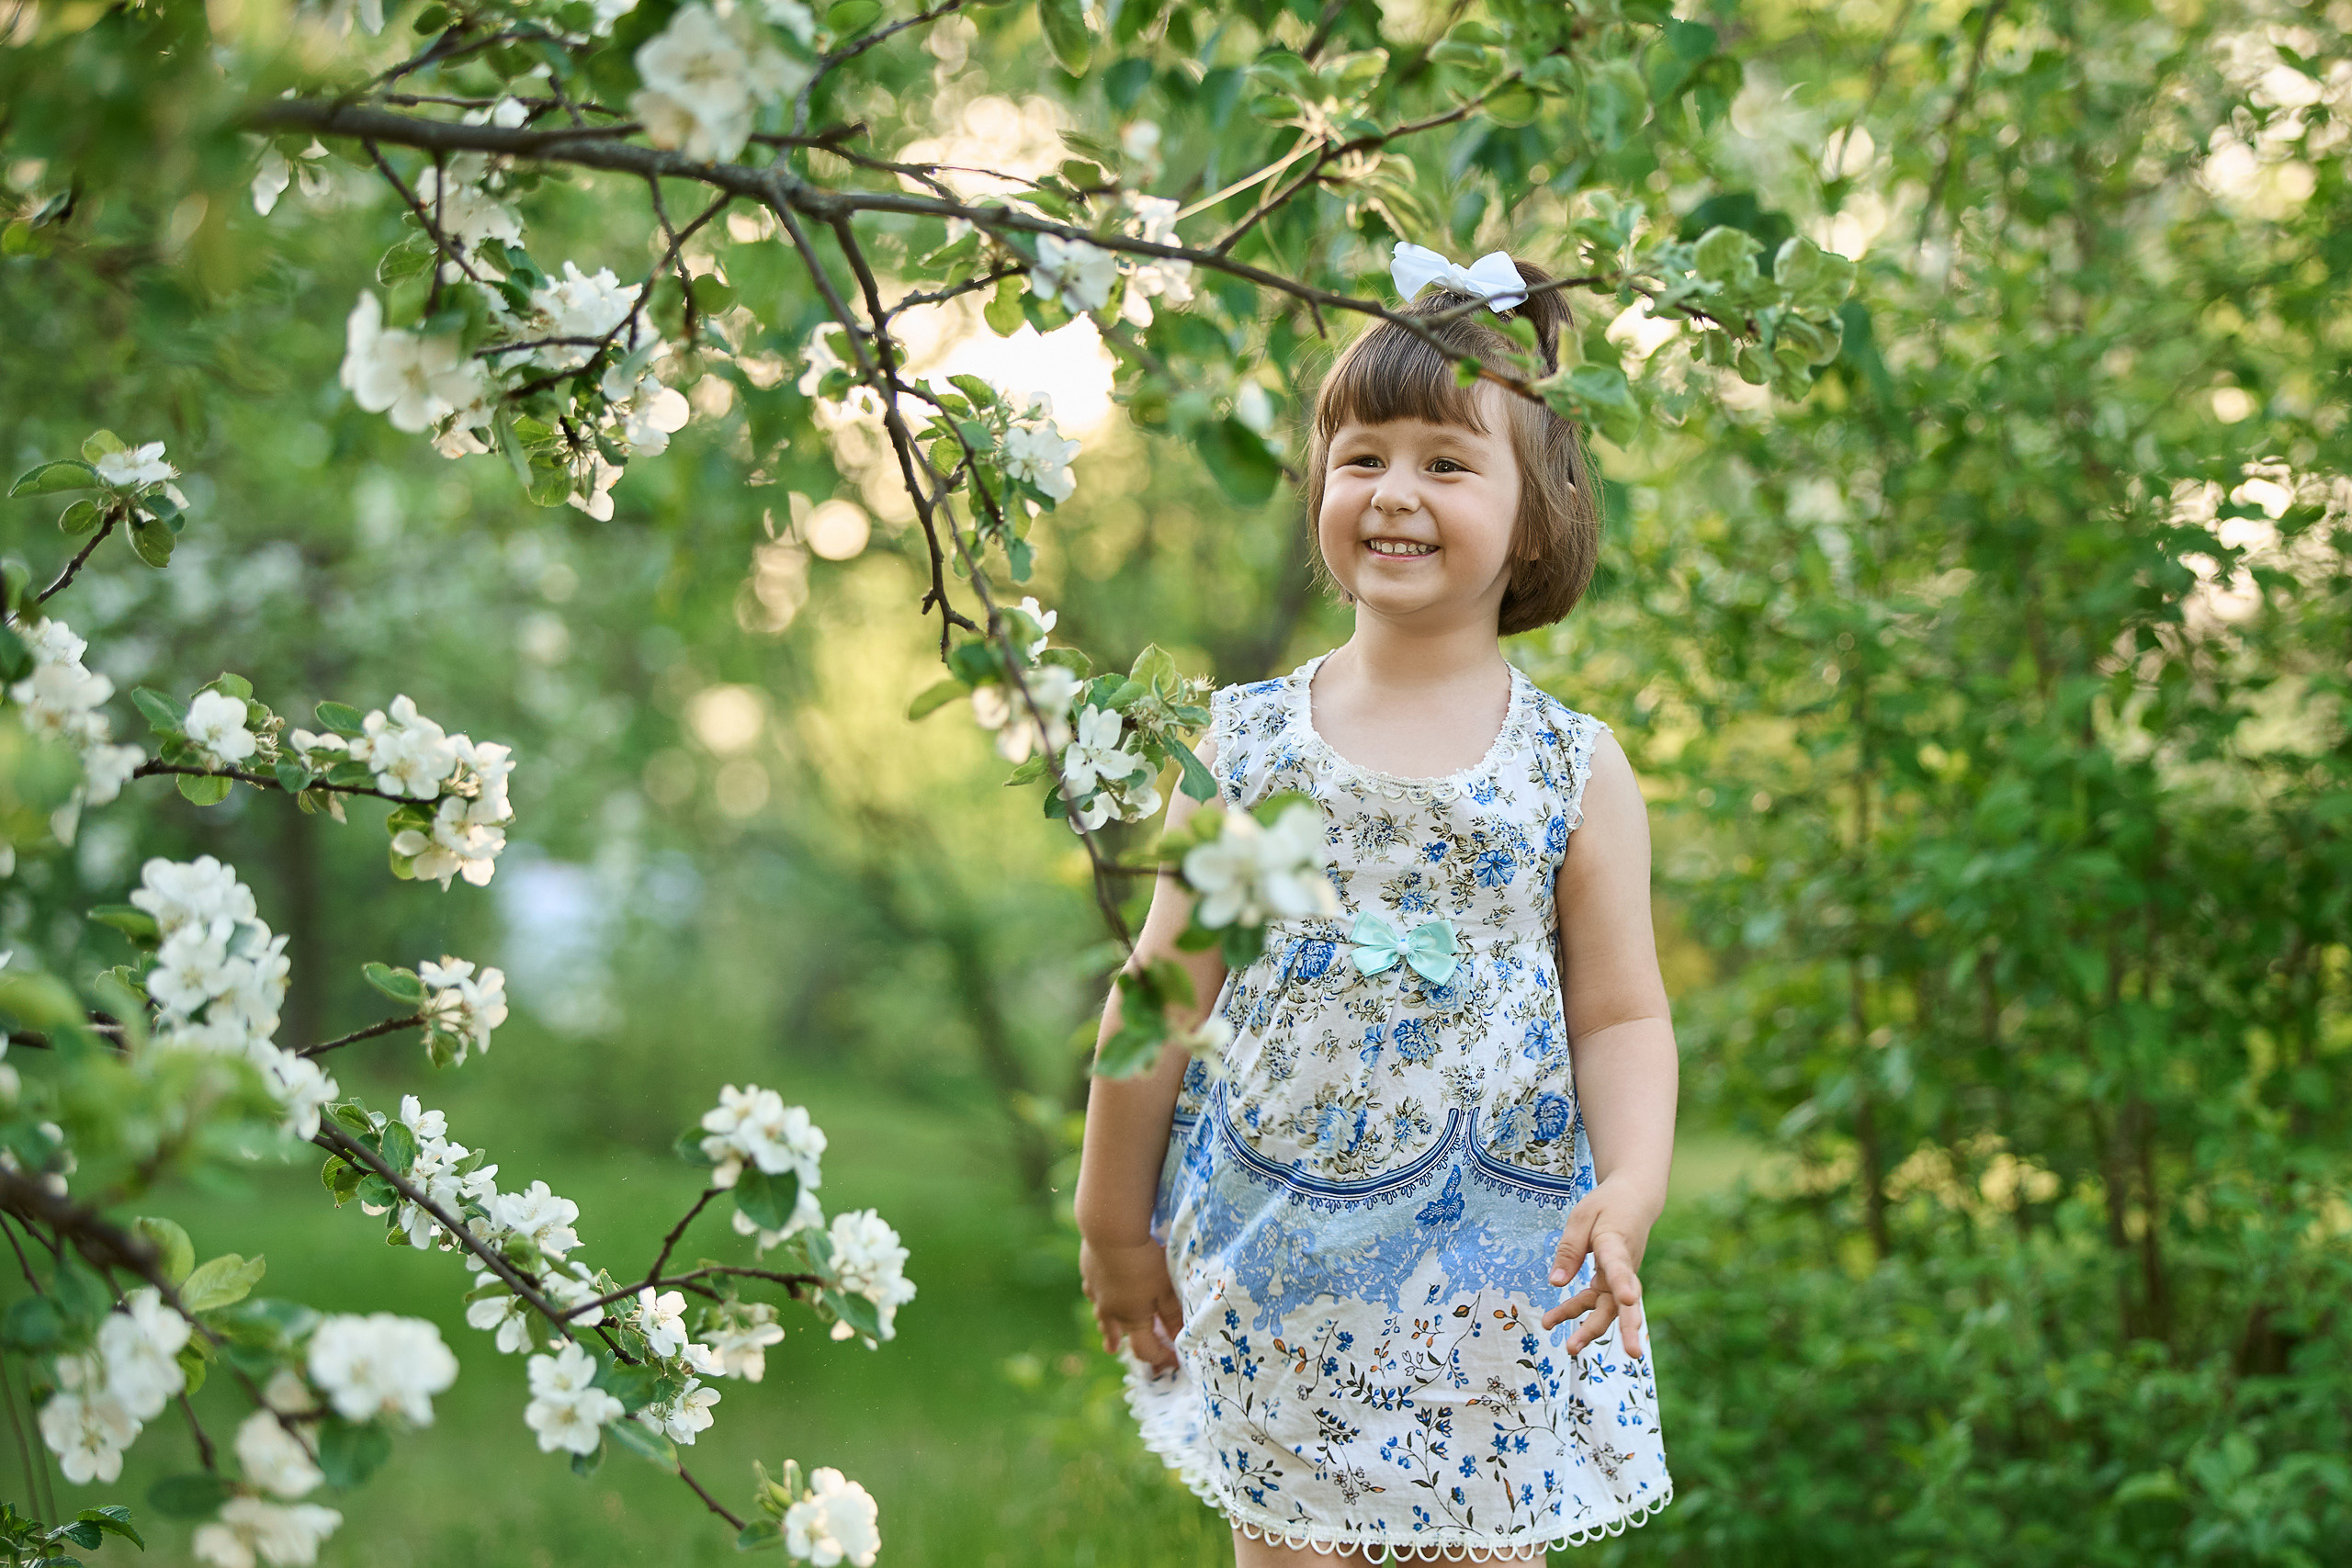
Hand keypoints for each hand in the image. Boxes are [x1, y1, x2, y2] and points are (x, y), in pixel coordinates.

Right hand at [1080, 1235, 1183, 1372]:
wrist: (1110, 1231)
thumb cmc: (1144, 1262)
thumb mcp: (1165, 1290)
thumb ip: (1173, 1316)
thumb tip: (1181, 1339)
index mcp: (1132, 1318)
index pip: (1146, 1349)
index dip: (1160, 1357)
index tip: (1173, 1360)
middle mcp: (1110, 1310)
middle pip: (1117, 1335)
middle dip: (1124, 1345)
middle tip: (1120, 1352)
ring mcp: (1096, 1291)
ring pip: (1101, 1314)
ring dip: (1107, 1326)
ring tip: (1107, 1333)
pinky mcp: (1088, 1271)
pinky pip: (1093, 1290)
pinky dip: (1098, 1296)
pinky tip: (1098, 1291)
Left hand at [1539, 1175, 1659, 1359]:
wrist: (1635, 1200)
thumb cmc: (1607, 1205)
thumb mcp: (1581, 1217)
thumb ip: (1569, 1249)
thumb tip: (1556, 1283)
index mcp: (1616, 1243)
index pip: (1620, 1266)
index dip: (1623, 1284)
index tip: (1627, 1299)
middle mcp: (1624, 1266)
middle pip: (1625, 1301)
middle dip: (1627, 1328)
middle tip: (1631, 1354)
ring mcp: (1621, 1277)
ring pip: (1608, 1307)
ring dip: (1591, 1327)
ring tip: (1570, 1348)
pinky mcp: (1612, 1281)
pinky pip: (1596, 1300)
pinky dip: (1577, 1310)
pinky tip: (1552, 1321)